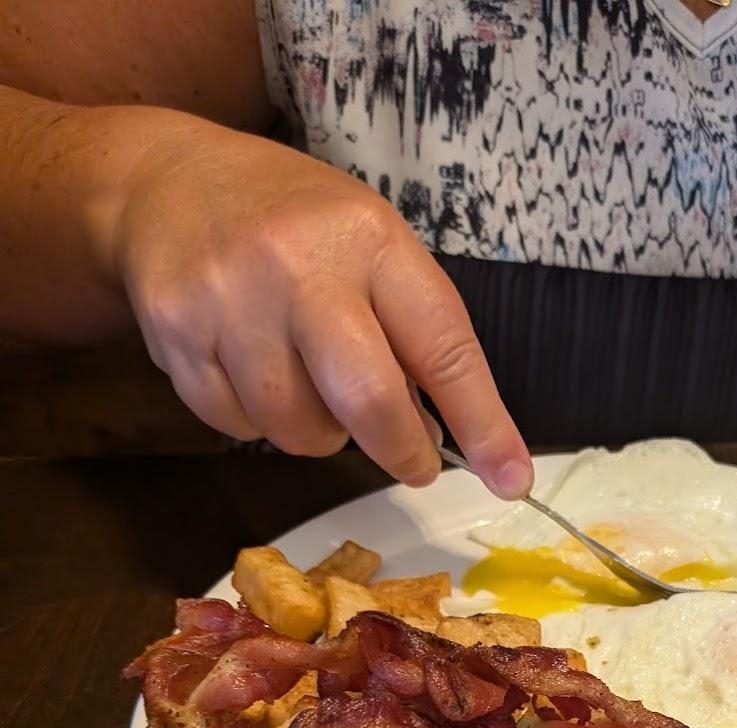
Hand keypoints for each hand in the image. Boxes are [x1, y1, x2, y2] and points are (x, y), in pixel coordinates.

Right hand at [108, 116, 530, 494]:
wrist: (167, 181)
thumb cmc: (293, 223)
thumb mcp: (369, 245)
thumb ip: (411, 331)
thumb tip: (449, 435)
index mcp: (367, 239)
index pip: (441, 346)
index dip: (481, 422)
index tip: (510, 477)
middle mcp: (297, 266)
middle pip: (367, 402)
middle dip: (400, 450)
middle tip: (413, 462)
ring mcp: (229, 302)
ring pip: (297, 429)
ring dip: (320, 433)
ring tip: (313, 388)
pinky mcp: (177, 337)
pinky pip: (238, 427)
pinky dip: (258, 422)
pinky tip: (255, 374)